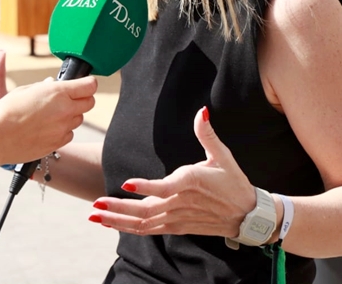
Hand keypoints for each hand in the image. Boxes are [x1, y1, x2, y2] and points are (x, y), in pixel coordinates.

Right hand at [0, 76, 96, 164]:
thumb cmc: (6, 111)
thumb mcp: (25, 90)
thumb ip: (45, 87)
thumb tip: (54, 84)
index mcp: (58, 92)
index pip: (90, 85)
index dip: (89, 83)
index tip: (86, 83)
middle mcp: (65, 110)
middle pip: (89, 102)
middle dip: (82, 98)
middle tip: (69, 98)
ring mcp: (63, 128)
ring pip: (79, 119)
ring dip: (70, 115)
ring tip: (50, 115)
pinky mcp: (58, 143)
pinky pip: (69, 134)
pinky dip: (62, 130)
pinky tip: (46, 128)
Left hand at [88, 107, 255, 237]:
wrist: (246, 215)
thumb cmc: (234, 183)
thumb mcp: (222, 156)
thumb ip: (207, 134)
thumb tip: (201, 112)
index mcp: (191, 183)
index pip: (165, 188)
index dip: (145, 187)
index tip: (126, 183)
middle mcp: (181, 203)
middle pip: (146, 209)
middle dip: (119, 208)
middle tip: (96, 204)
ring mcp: (177, 218)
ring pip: (143, 222)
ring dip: (118, 220)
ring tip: (95, 214)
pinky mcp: (176, 226)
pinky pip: (149, 229)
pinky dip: (129, 227)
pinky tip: (111, 223)